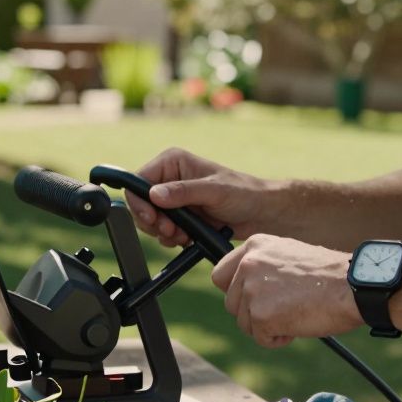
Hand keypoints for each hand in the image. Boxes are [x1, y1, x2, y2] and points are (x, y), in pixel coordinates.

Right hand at [124, 147, 271, 247]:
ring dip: (164, 232)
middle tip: (171, 231)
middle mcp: (169, 178)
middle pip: (141, 203)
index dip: (140, 202)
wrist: (262, 214)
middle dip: (153, 221)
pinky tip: (187, 239)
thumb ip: (183, 192)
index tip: (152, 219)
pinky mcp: (181, 216)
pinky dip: (171, 238)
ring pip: (150, 220)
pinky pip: (163, 231)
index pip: (139, 181)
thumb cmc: (243, 193)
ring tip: (183, 236)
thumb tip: (154, 195)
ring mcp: (174, 199)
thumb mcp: (213, 191)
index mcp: (173, 162)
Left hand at [210, 234, 361, 347]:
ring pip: (244, 323)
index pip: (220, 275)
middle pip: (231, 303)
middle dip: (253, 314)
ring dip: (267, 326)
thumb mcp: (289, 256)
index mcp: (255, 246)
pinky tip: (298, 325)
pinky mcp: (261, 315)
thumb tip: (246, 288)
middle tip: (284, 310)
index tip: (251, 300)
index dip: (235, 292)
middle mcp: (248, 264)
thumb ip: (263, 267)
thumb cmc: (330, 275)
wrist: (353, 286)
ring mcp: (252, 289)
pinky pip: (260, 338)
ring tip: (295, 314)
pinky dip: (277, 339)